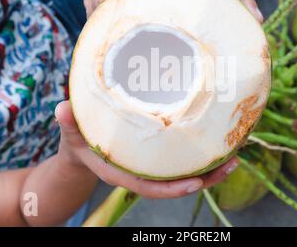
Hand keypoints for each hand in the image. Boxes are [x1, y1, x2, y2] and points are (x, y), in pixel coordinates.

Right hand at [55, 101, 238, 198]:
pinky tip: (217, 144)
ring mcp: (150, 166)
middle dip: (205, 178)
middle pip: (175, 183)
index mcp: (122, 172)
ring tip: (234, 157)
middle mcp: (140, 172)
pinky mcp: (156, 157)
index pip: (149, 186)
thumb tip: (62, 109)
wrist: (82, 150)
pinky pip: (180, 161)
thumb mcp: (72, 133)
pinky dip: (200, 157)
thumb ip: (69, 123)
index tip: (196, 184)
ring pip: (183, 174)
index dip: (171, 188)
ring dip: (210, 169)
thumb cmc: (77, 143)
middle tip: (231, 164)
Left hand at [85, 0, 262, 22]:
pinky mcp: (188, 20)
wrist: (111, 9)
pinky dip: (228, 25)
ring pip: (217, 4)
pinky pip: (212, 19)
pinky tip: (241, 39)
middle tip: (255, 14)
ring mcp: (185, 5)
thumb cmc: (109, 5)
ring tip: (257, 26)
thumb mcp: (103, 1)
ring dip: (239, 12)